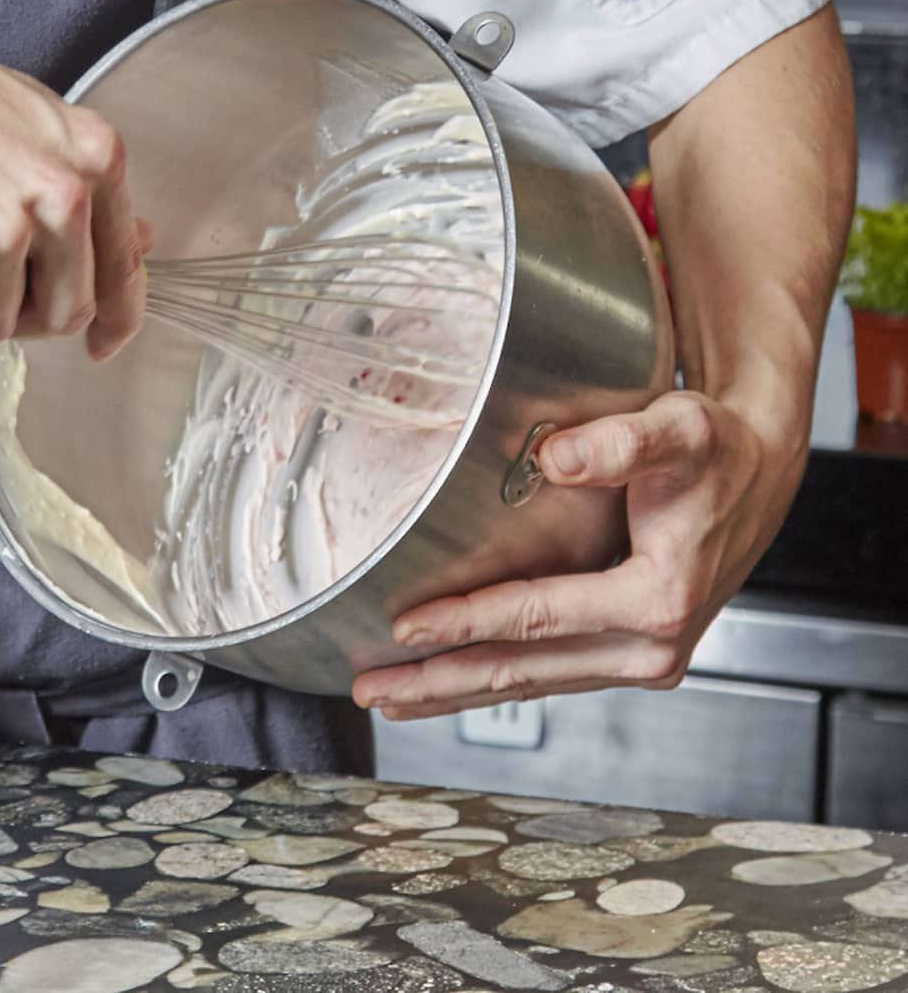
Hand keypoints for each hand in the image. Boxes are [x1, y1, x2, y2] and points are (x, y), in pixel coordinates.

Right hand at [0, 20, 145, 357]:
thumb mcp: (34, 122)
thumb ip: (86, 184)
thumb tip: (139, 241)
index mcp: (95, 156)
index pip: (125, 267)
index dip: (117, 319)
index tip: (102, 343)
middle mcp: (64, 189)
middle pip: (68, 309)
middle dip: (25, 315)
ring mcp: (8, 221)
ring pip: (4, 321)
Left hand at [352, 390, 802, 719]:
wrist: (757, 471)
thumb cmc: (716, 449)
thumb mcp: (677, 432)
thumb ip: (619, 443)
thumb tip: (555, 455)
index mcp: (658, 600)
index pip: (538, 616)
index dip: (467, 621)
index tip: (403, 625)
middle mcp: (652, 647)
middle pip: (523, 671)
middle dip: (440, 682)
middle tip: (371, 687)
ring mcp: (640, 658)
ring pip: (530, 683)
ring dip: (455, 691)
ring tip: (389, 696)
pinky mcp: (627, 654)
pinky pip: (548, 674)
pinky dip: (493, 679)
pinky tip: (447, 680)